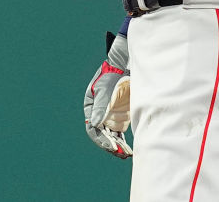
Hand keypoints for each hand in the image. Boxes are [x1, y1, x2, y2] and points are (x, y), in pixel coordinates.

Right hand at [83, 31, 132, 158]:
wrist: (125, 65)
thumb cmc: (112, 75)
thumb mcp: (105, 89)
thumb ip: (102, 106)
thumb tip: (96, 124)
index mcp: (91, 107)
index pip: (93, 128)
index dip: (101, 138)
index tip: (110, 146)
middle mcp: (99, 113)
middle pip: (103, 134)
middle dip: (110, 144)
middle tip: (120, 153)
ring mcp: (110, 115)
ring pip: (112, 135)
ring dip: (118, 145)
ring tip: (125, 154)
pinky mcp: (121, 115)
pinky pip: (120, 131)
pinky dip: (123, 140)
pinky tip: (127, 149)